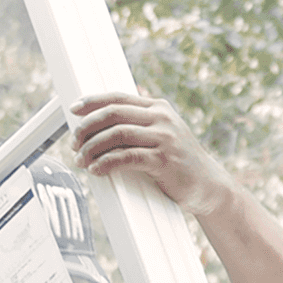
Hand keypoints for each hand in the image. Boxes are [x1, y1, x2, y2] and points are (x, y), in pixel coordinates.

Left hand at [68, 93, 231, 218]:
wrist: (209, 185)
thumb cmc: (179, 162)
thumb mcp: (164, 133)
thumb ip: (141, 123)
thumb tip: (104, 120)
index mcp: (159, 108)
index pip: (118, 97)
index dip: (92, 102)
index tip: (73, 109)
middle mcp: (162, 118)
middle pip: (113, 113)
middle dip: (87, 127)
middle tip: (74, 142)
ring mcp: (164, 138)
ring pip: (116, 134)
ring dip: (91, 147)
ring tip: (81, 159)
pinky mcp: (163, 160)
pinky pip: (126, 157)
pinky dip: (105, 163)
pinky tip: (96, 169)